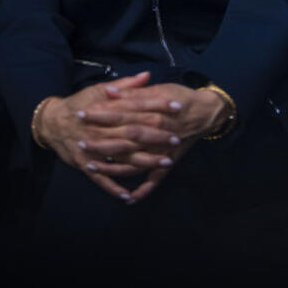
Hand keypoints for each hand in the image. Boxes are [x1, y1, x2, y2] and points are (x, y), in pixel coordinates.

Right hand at [37, 72, 183, 203]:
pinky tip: (129, 196)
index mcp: (106, 112)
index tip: (177, 108)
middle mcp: (101, 132)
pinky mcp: (85, 165)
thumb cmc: (79, 104)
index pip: (137, 109)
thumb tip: (146, 76)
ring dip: (145, 161)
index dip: (158, 108)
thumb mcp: (99, 90)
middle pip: (133, 135)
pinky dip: (114, 188)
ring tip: (166, 161)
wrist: (51, 123)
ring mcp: (93, 151)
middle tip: (176, 139)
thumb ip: (124, 86)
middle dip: (156, 137)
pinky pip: (101, 179)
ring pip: (122, 157)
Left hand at [74, 81, 230, 199]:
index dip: (101, 114)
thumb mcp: (159, 89)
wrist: (208, 112)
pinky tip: (128, 198)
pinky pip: (155, 179)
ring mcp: (161, 151)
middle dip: (100, 141)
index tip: (82, 114)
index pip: (121, 114)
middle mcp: (156, 135)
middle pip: (123, 139)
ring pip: (133, 163)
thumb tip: (109, 91)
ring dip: (112, 167)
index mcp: (152, 113)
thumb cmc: (181, 98)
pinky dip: (143, 190)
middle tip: (79, 142)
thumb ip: (133, 92)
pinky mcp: (169, 162)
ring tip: (90, 165)